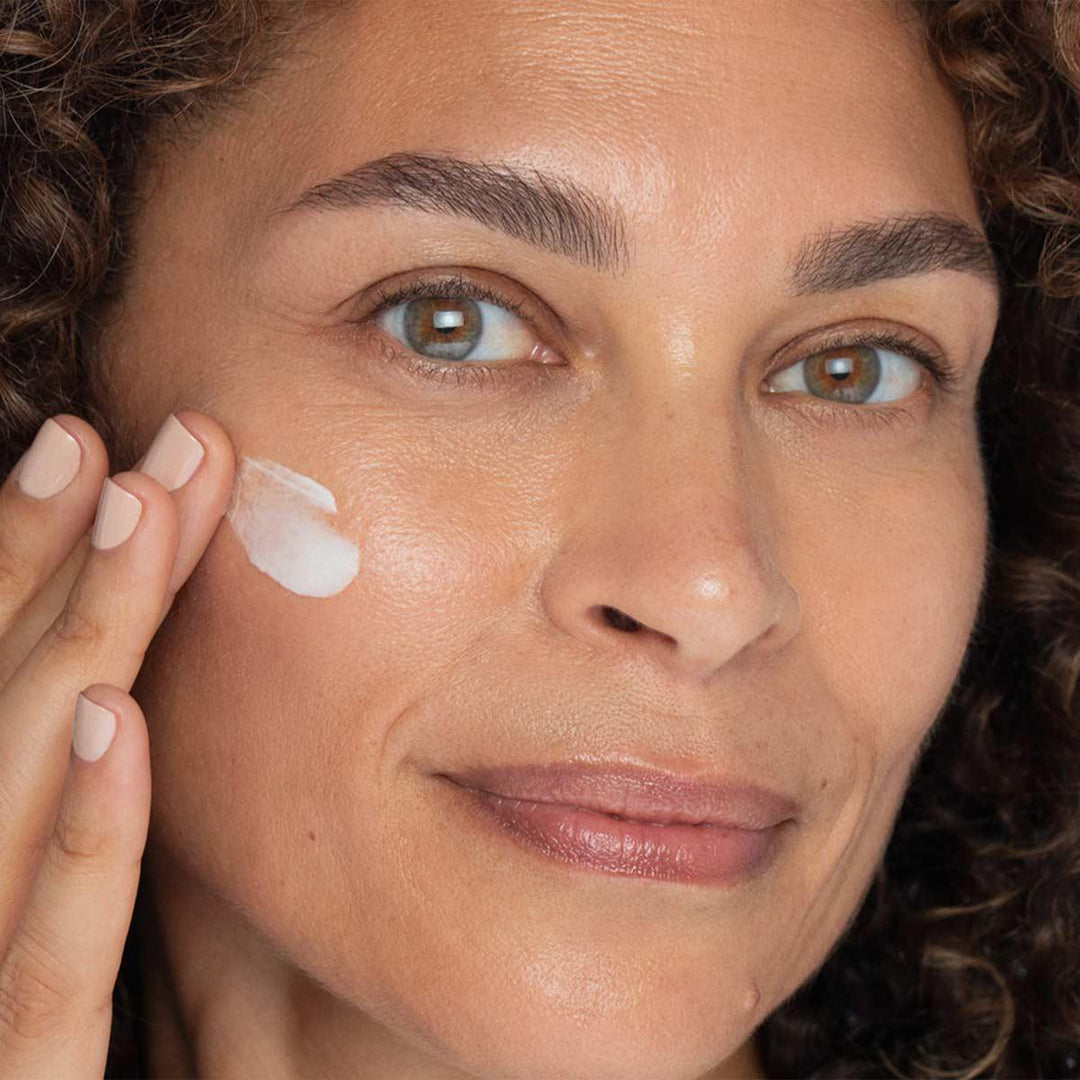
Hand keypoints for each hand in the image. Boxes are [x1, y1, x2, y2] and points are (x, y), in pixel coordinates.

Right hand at [0, 410, 233, 1076]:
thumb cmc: (28, 1000)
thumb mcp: (27, 884)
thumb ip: (48, 799)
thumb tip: (95, 673)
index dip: (23, 556)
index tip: (91, 444)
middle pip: (3, 696)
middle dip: (66, 556)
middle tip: (162, 440)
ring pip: (14, 786)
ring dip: (78, 636)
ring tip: (138, 510)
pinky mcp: (21, 1076)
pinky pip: (50, 959)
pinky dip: (83, 833)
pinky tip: (115, 715)